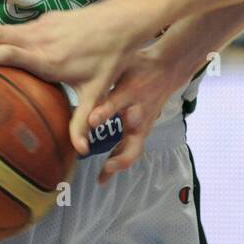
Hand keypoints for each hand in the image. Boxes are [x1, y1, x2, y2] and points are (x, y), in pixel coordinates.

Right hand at [0, 0, 155, 156]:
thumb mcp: (97, 92)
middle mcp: (39, 38)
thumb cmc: (111, 57)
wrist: (124, 21)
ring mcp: (42, 25)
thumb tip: (78, 152)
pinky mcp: (46, 19)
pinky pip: (14, 26)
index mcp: (47, 57)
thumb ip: (82, 121)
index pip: (8, 53)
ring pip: (2, 27)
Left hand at [81, 44, 188, 184]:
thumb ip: (104, 75)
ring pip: (133, 150)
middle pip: (134, 140)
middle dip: (120, 157)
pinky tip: (105, 173)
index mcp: (130, 92)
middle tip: (106, 167)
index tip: (91, 120)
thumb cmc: (139, 66)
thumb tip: (76, 76)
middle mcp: (138, 112)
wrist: (167, 70)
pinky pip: (131, 149)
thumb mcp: (122, 64)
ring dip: (118, 164)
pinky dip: (118, 160)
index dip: (104, 112)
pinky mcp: (143, 130)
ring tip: (101, 179)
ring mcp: (143, 124)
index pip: (115, 104)